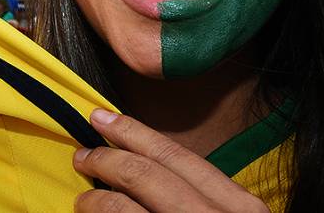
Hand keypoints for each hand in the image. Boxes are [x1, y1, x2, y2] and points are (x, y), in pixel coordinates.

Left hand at [73, 109, 268, 212]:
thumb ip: (205, 198)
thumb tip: (153, 169)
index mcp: (241, 207)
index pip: (180, 158)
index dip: (136, 134)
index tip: (105, 118)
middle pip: (149, 175)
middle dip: (109, 158)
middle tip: (83, 154)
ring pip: (126, 206)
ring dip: (97, 198)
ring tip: (83, 199)